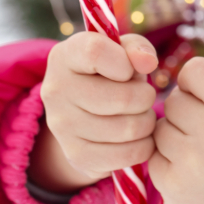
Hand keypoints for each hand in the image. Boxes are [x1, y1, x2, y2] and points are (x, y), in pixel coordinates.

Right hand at [29, 32, 158, 192]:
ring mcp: (62, 126)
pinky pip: (128, 155)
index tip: (130, 70)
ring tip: (139, 115)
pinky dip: (143, 147)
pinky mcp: (76, 155)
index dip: (125, 62)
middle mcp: (56, 90)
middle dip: (145, 97)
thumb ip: (136, 48)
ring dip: (147, 122)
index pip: (96, 52)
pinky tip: (136, 137)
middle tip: (143, 97)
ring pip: (129, 128)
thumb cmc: (108, 74)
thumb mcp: (120, 52)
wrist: (82, 113)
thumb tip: (148, 63)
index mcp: (64, 56)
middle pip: (123, 98)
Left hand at [147, 57, 203, 203]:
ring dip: (173, 134)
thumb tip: (192, 60)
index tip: (202, 92)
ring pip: (159, 128)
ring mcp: (191, 164)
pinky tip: (190, 168)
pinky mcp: (172, 186)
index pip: (193, 70)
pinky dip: (166, 159)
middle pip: (172, 100)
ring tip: (199, 150)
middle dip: (185, 110)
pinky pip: (153, 154)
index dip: (194, 80)